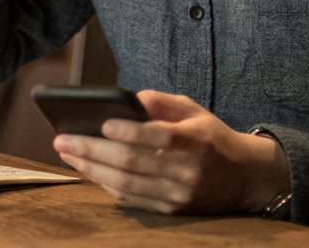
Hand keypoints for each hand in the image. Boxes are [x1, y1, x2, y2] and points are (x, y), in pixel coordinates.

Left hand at [53, 90, 290, 214]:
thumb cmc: (212, 137)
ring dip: (92, 170)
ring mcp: (178, 196)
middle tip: (63, 139)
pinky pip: (132, 199)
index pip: (159, 137)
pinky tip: (88, 170)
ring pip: (127, 185)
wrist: (245, 178)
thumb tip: (129, 98)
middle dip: (93, 151)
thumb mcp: (194, 111)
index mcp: (196, 142)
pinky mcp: (170, 211)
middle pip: (133, 163)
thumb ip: (163, 103)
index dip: (129, 131)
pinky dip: (106, 185)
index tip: (102, 122)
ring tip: (68, 154)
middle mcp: (187, 171)